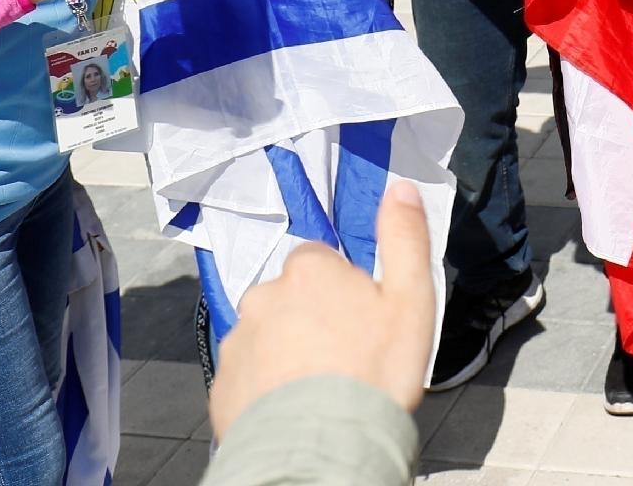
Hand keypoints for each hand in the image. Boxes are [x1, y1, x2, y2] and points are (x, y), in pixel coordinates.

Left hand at [209, 183, 435, 439]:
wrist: (323, 445)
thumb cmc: (374, 370)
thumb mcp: (409, 298)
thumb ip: (404, 238)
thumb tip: (400, 187)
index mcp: (308, 270)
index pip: (319, 261)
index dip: (343, 289)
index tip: (360, 320)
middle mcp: (262, 297)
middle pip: (289, 298)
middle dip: (309, 320)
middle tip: (342, 358)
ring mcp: (238, 343)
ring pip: (266, 337)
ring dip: (285, 354)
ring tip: (317, 391)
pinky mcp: (222, 387)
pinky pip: (246, 378)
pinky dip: (264, 389)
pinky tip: (292, 410)